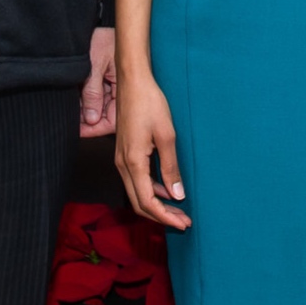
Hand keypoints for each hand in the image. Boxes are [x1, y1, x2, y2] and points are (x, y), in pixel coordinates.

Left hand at [81, 27, 116, 136]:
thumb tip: (92, 118)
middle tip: (70, 121)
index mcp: (126, 85)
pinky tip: (73, 97)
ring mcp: (111, 85)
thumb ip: (92, 91)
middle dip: (87, 119)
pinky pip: (94, 96)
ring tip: (69, 109)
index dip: (97, 127)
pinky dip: (83, 99)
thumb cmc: (100, 37)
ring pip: (97, 107)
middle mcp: (119, 88)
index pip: (114, 117)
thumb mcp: (94, 65)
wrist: (90, 23)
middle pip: (105, 114)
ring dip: (84, 109)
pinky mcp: (102, 80)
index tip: (80, 130)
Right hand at [114, 66, 190, 230]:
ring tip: (178, 210)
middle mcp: (122, 164)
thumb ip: (171, 167)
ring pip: (136, 193)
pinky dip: (151, 190)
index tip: (183, 223)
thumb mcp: (167, 136)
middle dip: (161, 216)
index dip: (165, 217)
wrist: (133, 82)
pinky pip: (135, 180)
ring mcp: (121, 159)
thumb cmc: (149, 104)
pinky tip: (166, 189)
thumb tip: (177, 194)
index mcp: (133, 162)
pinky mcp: (124, 152)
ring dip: (156, 204)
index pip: (147, 201)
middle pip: (138, 203)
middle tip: (183, 221)